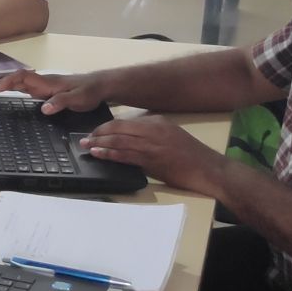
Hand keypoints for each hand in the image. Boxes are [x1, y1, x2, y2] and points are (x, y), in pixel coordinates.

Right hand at [0, 69, 106, 114]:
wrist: (99, 86)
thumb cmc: (89, 91)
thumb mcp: (78, 98)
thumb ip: (61, 102)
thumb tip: (44, 109)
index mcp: (46, 81)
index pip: (20, 78)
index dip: (5, 83)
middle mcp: (40, 81)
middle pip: (12, 80)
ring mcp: (40, 86)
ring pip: (14, 84)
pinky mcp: (42, 91)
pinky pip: (20, 88)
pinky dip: (7, 90)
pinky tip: (0, 93)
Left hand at [79, 116, 223, 194]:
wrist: (208, 169)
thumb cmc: (190, 154)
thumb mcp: (170, 134)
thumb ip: (150, 132)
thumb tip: (128, 135)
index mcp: (157, 122)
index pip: (124, 122)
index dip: (106, 126)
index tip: (94, 131)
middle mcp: (152, 131)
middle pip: (118, 130)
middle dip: (98, 134)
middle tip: (83, 139)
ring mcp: (151, 146)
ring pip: (119, 142)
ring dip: (99, 144)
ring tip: (86, 146)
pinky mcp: (151, 161)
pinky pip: (125, 156)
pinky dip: (109, 155)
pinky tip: (99, 155)